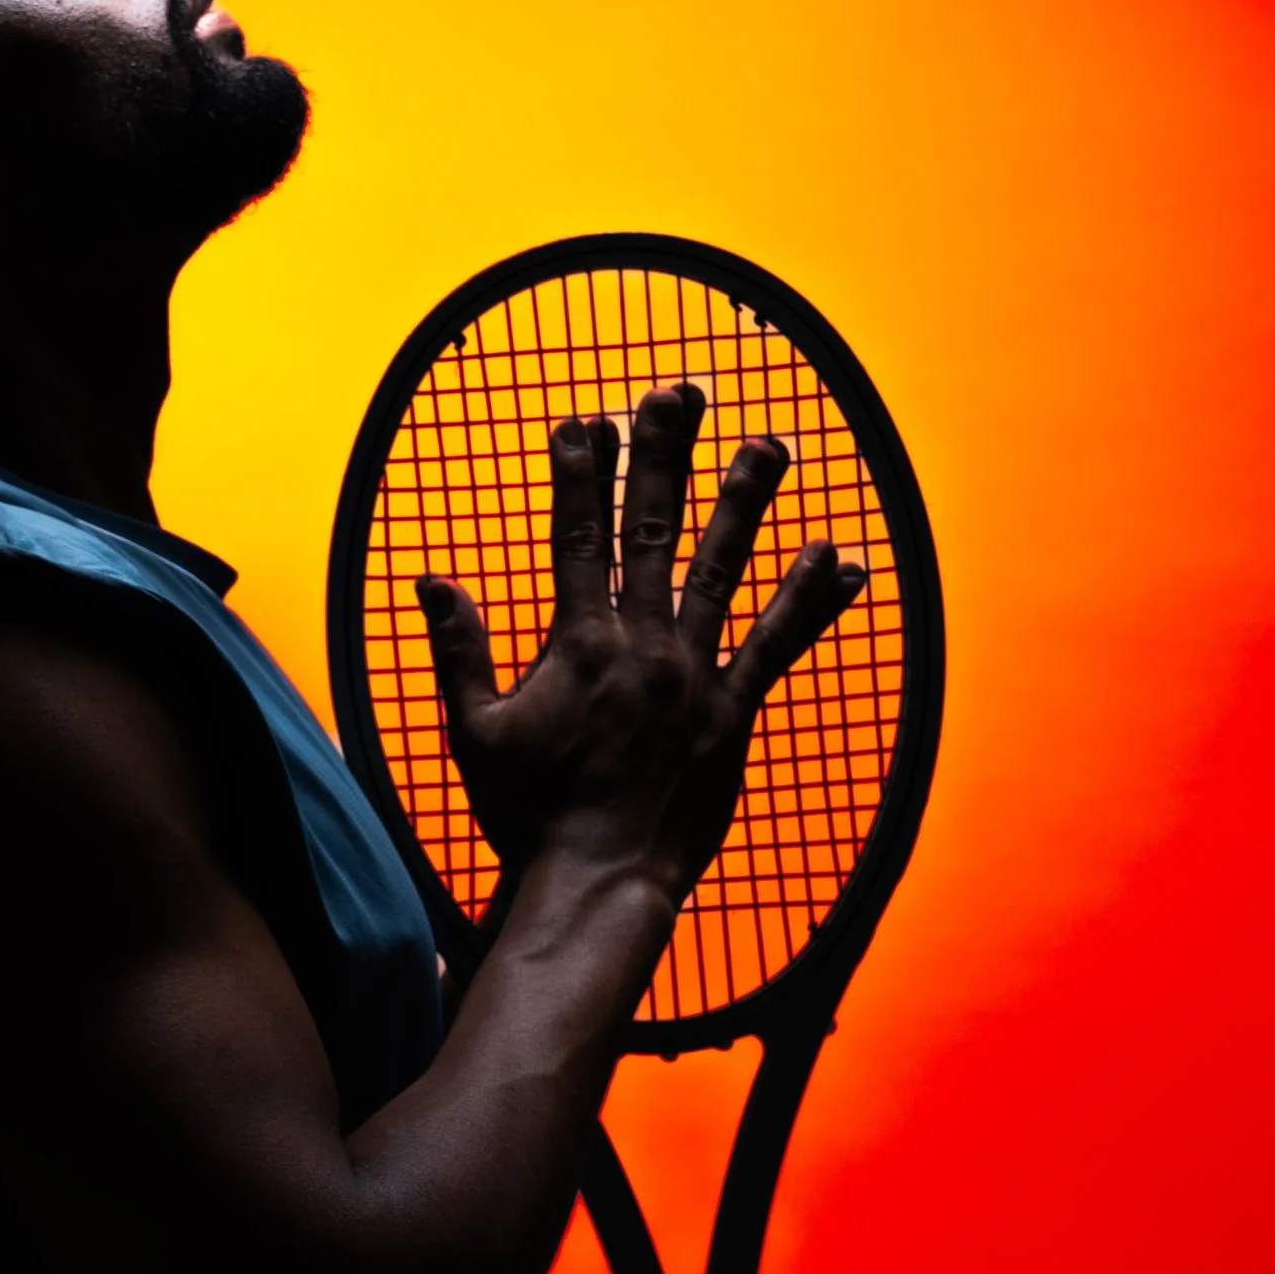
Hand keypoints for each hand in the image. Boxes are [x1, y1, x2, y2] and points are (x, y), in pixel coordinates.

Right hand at [415, 383, 865, 911]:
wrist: (597, 882)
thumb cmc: (527, 813)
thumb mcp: (473, 730)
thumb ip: (459, 649)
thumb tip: (434, 580)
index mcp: (576, 644)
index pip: (578, 536)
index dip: (582, 472)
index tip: (588, 418)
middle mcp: (640, 646)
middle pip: (653, 528)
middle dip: (665, 454)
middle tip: (679, 391)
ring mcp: (692, 677)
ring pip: (722, 570)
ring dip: (745, 502)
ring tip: (769, 444)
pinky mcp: (732, 714)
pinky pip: (777, 646)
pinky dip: (809, 601)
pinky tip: (841, 559)